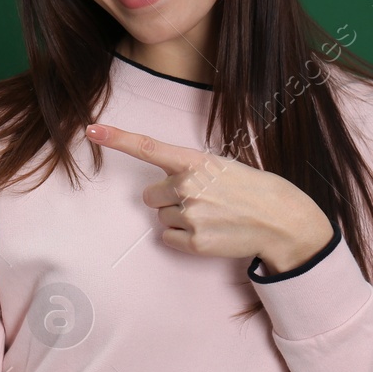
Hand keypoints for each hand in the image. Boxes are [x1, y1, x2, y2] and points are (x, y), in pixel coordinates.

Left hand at [84, 123, 333, 271]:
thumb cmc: (249, 189)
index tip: (91, 130)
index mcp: (194, 161)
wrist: (281, 219)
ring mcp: (191, 215)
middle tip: (199, 200)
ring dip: (179, 217)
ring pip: (161, 217)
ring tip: (211, 215)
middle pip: (149, 195)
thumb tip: (161, 184)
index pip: (148, 147)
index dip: (117, 138)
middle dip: (167, 198)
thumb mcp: (220, 166)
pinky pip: (169, 238)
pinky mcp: (194, 242)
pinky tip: (209, 231)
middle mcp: (188, 186)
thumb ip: (187, 170)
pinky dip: (184, 238)